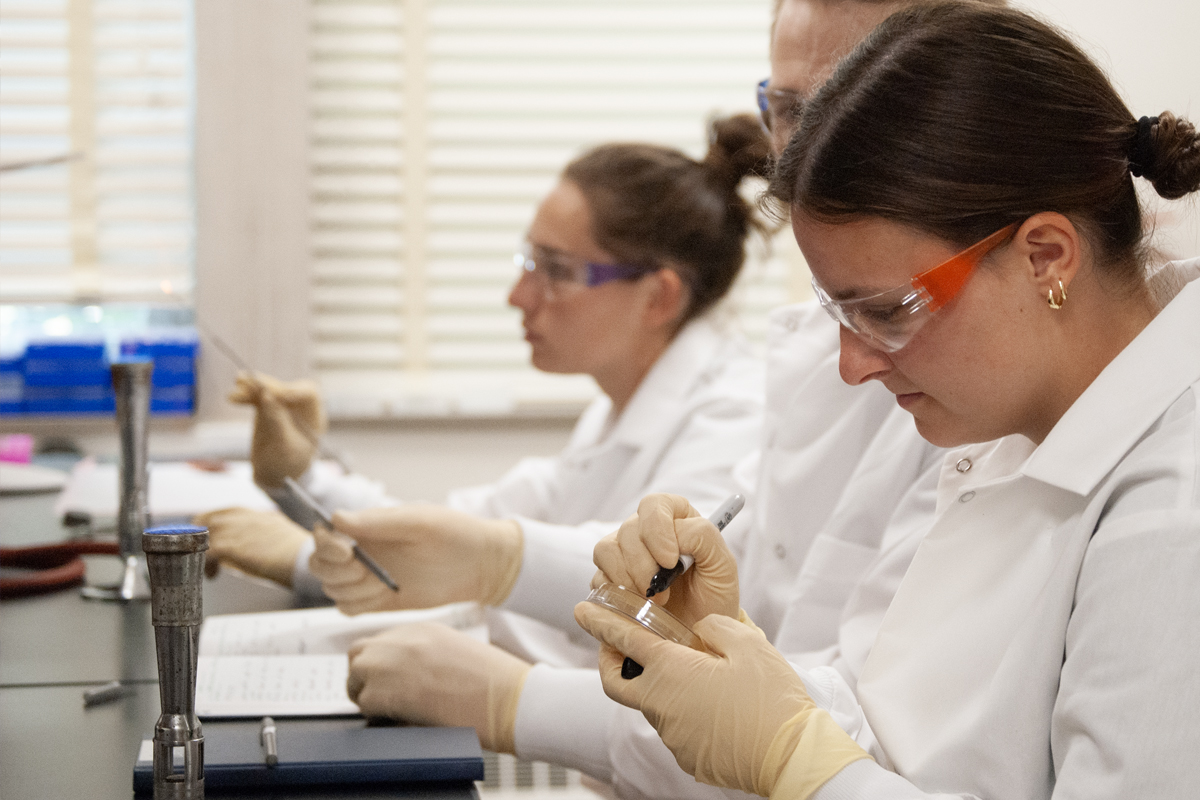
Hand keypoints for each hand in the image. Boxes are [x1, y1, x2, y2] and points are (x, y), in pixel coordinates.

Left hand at [195, 507, 310, 586]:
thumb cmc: (299, 552)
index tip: (211, 538)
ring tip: (209, 568)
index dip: (215, 526)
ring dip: (202, 551)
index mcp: (258, 514)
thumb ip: (263, 535)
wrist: (304, 557)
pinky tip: (212, 574)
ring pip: (204, 534)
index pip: (227, 512)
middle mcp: (244, 518)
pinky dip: (205, 563)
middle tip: (201, 553)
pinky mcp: (231, 545)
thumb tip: (253, 546)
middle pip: (209, 519)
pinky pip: (206, 551)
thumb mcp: (281, 535)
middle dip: (201, 536)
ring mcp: (236, 529)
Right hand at [228, 372, 326, 487]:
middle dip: (267, 385)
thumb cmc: (286, 466)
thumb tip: (266, 396)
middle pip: (285, 389)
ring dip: (252, 388)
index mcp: (314, 418)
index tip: (274, 393)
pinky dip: (246, 396)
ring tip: (237, 383)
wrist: (274, 477)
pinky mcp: (267, 409)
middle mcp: (300, 409)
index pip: (308, 395)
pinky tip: (233, 396)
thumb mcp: (283, 449)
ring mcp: (283, 407)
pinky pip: (257, 398)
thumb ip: (276, 422)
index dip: (292, 389)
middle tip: (248, 383)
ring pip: (268, 391)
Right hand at [308, 505, 522, 614]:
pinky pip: (347, 607)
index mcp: (367, 527)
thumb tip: (336, 517)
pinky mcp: (376, 600)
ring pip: (332, 587)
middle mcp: (361, 551)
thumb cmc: (453, 534)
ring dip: (349, 588)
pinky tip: (384, 595)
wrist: (479, 565)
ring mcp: (368, 576)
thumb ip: (376, 522)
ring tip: (382, 583)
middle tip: (363, 570)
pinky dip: (357, 605)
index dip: (326, 543)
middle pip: (320, 564)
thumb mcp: (417, 522)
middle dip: (334, 570)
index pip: (325, 533)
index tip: (347, 550)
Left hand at [346, 622, 530, 752]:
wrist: (507, 698)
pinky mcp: (387, 692)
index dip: (382, 663)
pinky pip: (364, 702)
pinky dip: (375, 713)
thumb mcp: (458, 652)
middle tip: (380, 694)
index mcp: (422, 629)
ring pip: (355, 675)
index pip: (381, 641)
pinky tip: (399, 718)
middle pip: (360, 652)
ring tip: (390, 709)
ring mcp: (392, 664)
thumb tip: (409, 674)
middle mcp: (403, 641)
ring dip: (366, 692)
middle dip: (365, 674)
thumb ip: (427, 655)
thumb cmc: (494, 682)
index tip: (388, 679)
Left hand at [574, 604, 869, 797]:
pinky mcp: (687, 755)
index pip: (623, 639)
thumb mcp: (748, 644)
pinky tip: (709, 705)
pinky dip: (681, 711)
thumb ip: (716, 627)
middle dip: (607, 660)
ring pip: (651, 704)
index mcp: (671, 671)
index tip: (582, 610)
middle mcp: (661, 705)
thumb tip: (701, 628)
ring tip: (690, 674)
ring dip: (658, 686)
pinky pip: (675, 727)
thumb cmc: (771, 699)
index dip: (600, 621)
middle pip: (615, 681)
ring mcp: (672, 734)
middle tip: (613, 646)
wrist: (791, 758)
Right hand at [591, 494, 738, 627]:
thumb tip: (676, 532)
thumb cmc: (712, 596)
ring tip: (652, 600)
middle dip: (645, 566)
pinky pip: (598, 576)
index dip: (657, 530)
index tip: (670, 561)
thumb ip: (704, 537)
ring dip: (628, 579)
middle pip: (628, 530)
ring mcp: (623, 552)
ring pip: (606, 549)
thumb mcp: (722, 565)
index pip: (654, 505)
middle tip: (664, 594)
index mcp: (675, 516)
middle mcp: (645, 529)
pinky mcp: (608, 576)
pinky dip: (617, 593)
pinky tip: (637, 605)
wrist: (697, 631)